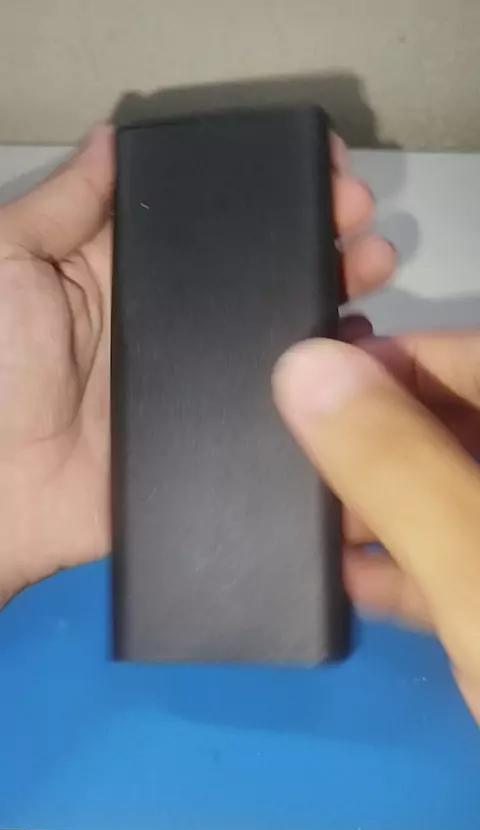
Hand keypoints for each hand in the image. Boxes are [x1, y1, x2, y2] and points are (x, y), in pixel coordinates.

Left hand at [0, 130, 393, 604]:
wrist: (4, 490)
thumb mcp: (10, 262)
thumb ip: (61, 207)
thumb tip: (111, 138)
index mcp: (129, 273)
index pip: (208, 220)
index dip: (261, 190)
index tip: (314, 167)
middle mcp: (175, 319)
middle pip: (256, 269)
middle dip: (313, 232)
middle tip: (359, 213)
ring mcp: (201, 377)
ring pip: (276, 329)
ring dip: (328, 293)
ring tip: (373, 265)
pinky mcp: (218, 430)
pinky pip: (279, 401)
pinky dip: (319, 378)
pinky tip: (353, 348)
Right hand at [273, 333, 479, 722]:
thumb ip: (397, 468)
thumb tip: (303, 367)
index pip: (478, 357)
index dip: (392, 363)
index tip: (307, 391)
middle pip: (466, 425)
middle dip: (380, 444)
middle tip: (302, 470)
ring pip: (463, 494)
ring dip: (391, 509)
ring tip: (316, 527)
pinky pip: (473, 558)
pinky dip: (421, 565)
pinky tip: (358, 583)